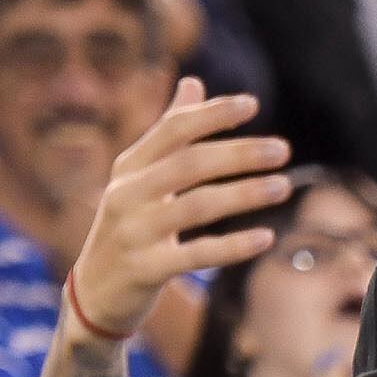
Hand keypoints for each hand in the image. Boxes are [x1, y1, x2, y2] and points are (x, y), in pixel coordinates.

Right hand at [67, 80, 288, 340]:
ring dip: (244, 194)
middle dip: (238, 153)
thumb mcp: (140, 178)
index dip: (211, 114)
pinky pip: (195, 255)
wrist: (93, 295)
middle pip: (189, 163)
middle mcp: (127, 193)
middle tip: (282, 149)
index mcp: (129, 167)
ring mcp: (134, 232)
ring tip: (283, 187)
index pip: (172, 130)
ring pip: (196, 206)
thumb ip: (167, 134)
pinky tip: (266, 238)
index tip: (252, 104)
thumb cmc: (128, 229)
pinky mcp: (145, 269)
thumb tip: (192, 81)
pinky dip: (232, 246)